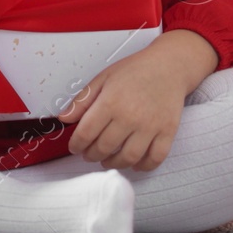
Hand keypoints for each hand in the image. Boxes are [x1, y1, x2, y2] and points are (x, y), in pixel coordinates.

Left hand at [55, 46, 186, 171]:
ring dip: (113, 164)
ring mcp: (150, 126)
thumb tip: (64, 118)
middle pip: (104, 148)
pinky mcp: (167, 132)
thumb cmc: (135, 70)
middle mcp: (130, 116)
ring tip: (107, 160)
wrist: (168, 66)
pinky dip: (143, 166)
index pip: (86, 133)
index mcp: (111, 102)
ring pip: (128, 158)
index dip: (76, 144)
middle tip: (89, 154)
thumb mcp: (103, 78)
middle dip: (91, 155)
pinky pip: (154, 159)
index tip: (75, 147)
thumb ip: (82, 100)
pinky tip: (135, 163)